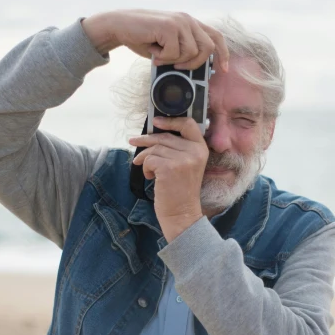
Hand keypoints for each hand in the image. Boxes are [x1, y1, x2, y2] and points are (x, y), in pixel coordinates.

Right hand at [81, 9, 228, 71]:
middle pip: (207, 49)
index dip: (223, 54)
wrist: (120, 26)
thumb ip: (183, 52)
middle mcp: (188, 20)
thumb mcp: (168, 46)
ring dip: (173, 60)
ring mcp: (179, 22)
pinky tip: (153, 50)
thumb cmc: (143, 38)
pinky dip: (162, 57)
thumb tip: (197, 71)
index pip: (216, 37)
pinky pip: (174, 52)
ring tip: (159, 54)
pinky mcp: (169, 26)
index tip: (222, 70)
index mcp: (190, 23)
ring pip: (190, 53)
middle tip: (176, 66)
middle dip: (194, 64)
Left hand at [128, 115, 207, 241]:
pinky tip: (150, 178)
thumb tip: (154, 135)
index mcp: (201, 149)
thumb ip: (178, 149)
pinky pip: (149, 159)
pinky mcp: (169, 167)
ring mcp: (182, 159)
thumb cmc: (180, 191)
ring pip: (154, 148)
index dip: (170, 120)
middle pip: (165, 136)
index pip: (188, 124)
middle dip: (146, 139)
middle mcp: (194, 151)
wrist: (182, 214)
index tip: (156, 121)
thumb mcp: (187, 166)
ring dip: (145, 158)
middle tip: (133, 141)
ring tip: (146, 169)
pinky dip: (145, 168)